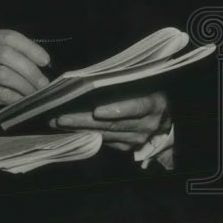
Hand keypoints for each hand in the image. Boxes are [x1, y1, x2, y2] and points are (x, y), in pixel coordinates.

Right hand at [0, 29, 50, 134]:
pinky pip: (1, 93)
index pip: (8, 36)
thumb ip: (15, 56)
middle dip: (29, 69)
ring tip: (36, 93)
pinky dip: (17, 97)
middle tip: (43, 82)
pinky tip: (24, 100)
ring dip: (25, 85)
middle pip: (6, 54)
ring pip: (4, 74)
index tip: (45, 60)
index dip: (30, 47)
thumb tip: (43, 64)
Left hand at [50, 92, 170, 151]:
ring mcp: (138, 139)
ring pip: (105, 135)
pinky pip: (105, 141)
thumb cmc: (148, 90)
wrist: (165, 116)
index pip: (136, 107)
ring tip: (57, 122)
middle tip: (60, 117)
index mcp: (153, 105)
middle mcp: (147, 125)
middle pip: (113, 124)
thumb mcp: (141, 82)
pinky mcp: (128, 147)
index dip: (117, 110)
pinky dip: (86, 134)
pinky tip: (68, 129)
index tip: (97, 111)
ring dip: (79, 129)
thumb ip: (122, 80)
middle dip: (83, 121)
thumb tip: (93, 75)